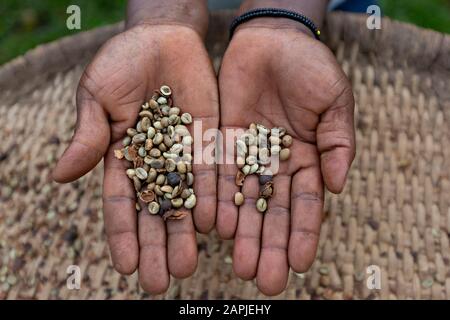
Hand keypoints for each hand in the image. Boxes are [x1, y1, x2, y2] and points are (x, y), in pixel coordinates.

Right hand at [53, 22, 218, 293]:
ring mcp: (183, 155)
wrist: (162, 38)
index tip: (125, 266)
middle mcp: (155, 163)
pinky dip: (213, 200)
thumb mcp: (98, 96)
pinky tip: (214, 227)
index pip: (120, 203)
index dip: (122, 234)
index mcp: (122, 156)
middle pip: (155, 211)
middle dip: (155, 245)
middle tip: (158, 281)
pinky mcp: (209, 142)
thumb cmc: (122, 63)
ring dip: (186, 234)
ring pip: (185, 201)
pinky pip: (212, 174)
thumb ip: (88, 136)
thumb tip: (59, 177)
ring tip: (187, 266)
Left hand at [217, 26, 354, 294]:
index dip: (304, 234)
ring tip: (240, 265)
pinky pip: (218, 176)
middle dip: (270, 245)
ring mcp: (248, 155)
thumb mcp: (335, 102)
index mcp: (308, 158)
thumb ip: (338, 145)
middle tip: (265, 279)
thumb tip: (337, 188)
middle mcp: (276, 164)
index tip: (302, 264)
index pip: (306, 204)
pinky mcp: (222, 143)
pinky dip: (218, 201)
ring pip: (244, 201)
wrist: (272, 39)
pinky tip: (217, 227)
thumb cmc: (310, 67)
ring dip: (243, 233)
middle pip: (273, 212)